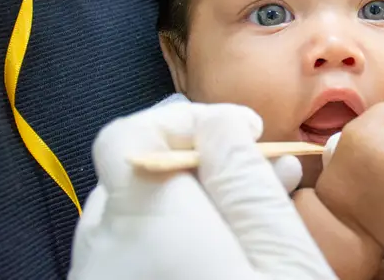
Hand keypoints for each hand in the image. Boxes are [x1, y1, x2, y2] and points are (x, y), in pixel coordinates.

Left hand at [69, 101, 335, 279]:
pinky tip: (230, 249)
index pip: (131, 133)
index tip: (246, 133)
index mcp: (146, 222)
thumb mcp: (281, 252)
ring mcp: (102, 276)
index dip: (193, 118)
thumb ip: (245, 177)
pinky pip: (136, 249)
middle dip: (204, 159)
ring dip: (197, 198)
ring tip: (259, 212)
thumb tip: (220, 122)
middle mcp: (105, 248)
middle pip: (142, 169)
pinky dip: (180, 235)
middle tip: (265, 172)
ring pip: (142, 211)